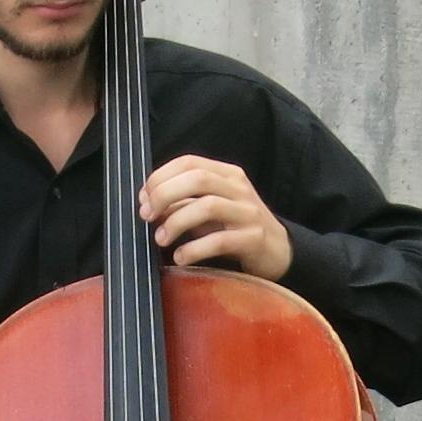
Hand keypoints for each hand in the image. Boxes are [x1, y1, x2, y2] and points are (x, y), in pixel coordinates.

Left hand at [135, 156, 292, 279]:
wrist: (278, 251)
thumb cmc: (235, 228)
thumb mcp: (208, 210)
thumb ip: (182, 204)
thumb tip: (148, 206)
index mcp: (226, 174)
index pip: (189, 162)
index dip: (161, 177)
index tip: (143, 198)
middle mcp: (238, 188)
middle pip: (198, 178)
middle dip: (165, 195)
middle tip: (147, 216)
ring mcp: (248, 212)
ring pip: (208, 206)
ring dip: (177, 222)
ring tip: (161, 239)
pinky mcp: (254, 238)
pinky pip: (220, 240)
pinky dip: (195, 249)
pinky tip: (180, 258)